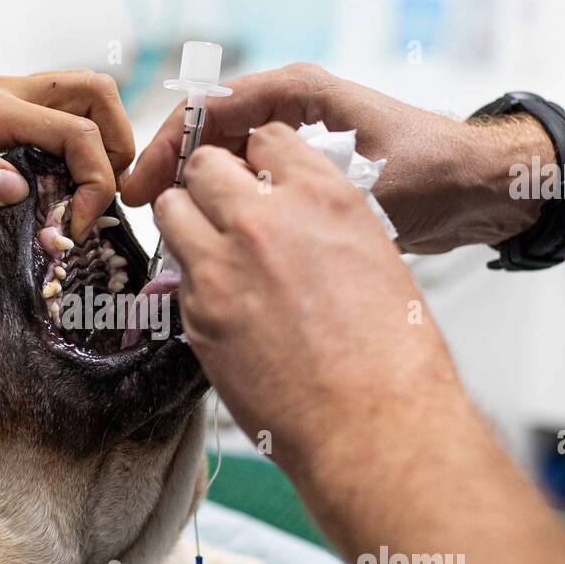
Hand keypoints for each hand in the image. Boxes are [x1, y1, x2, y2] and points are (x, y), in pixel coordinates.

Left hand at [0, 70, 134, 236]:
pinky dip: (76, 151)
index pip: (76, 130)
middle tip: (104, 200)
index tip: (77, 227)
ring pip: (81, 103)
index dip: (96, 179)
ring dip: (101, 144)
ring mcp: (4, 103)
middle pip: (95, 94)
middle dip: (118, 145)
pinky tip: (59, 192)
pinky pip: (57, 121)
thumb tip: (19, 188)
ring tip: (88, 197)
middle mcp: (6, 94)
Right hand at [125, 63, 539, 252]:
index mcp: (299, 94)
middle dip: (170, 170)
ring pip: (222, 162)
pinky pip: (247, 185)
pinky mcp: (303, 174)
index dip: (168, 147)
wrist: (483, 190)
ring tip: (166, 233)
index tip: (142, 187)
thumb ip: (301, 197)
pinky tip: (210, 241)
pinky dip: (224, 208)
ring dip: (193, 192)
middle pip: (207, 133)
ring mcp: (296, 143)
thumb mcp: (365, 182)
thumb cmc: (436, 173)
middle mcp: (292, 112)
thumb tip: (242, 220)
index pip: (210, 108)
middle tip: (140, 213)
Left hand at [153, 122, 464, 484]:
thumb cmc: (391, 356)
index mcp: (322, 196)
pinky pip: (176, 276)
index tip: (258, 176)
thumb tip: (295, 216)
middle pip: (206, 164)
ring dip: (188, 222)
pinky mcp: (196, 315)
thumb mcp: (374, 256)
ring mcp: (221, 266)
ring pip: (173, 210)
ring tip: (213, 252)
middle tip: (223, 210)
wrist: (372, 427)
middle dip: (212, 182)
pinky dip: (192, 283)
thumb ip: (324, 221)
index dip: (259, 158)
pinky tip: (223, 307)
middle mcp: (264, 220)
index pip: (267, 137)